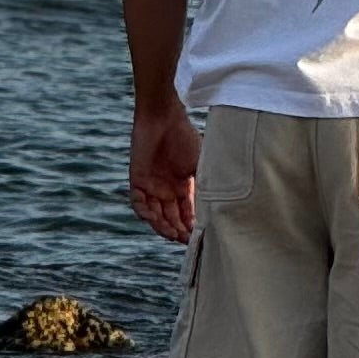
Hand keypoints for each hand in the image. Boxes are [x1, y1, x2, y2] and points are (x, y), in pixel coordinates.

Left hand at [128, 96, 200, 241]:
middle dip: (179, 230)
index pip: (187, 213)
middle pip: (171, 218)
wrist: (164, 117)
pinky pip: (138, 203)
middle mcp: (166, 189)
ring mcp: (151, 186)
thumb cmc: (185, 137)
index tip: (199, 237)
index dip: (192, 226)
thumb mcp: (201, 165)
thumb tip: (222, 209)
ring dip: (163, 226)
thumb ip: (207, 186)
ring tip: (173, 234)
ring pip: (155, 215)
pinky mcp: (137, 180)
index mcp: (183, 186)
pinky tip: (155, 218)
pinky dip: (145, 213)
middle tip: (186, 240)